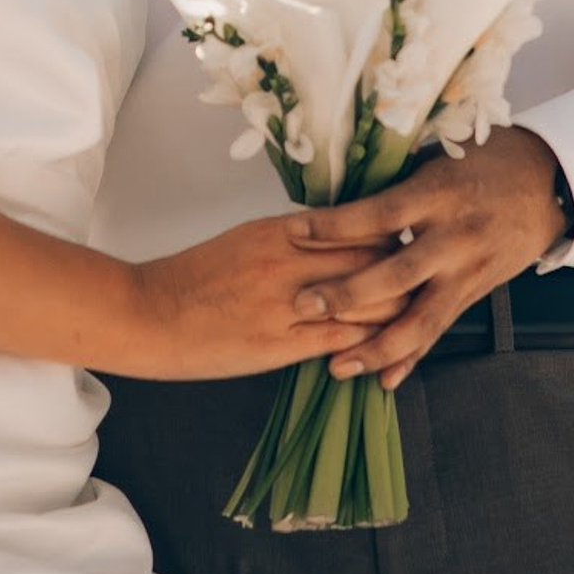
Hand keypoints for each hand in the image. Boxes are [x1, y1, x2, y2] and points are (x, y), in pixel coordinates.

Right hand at [120, 213, 389, 382]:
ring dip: (394, 309)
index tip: (406, 240)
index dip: (389, 233)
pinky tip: (385, 349)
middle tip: (423, 276)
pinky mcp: (280, 344)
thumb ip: (291, 238)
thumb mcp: (245, 240)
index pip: (356, 224)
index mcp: (279, 229)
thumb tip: (332, 238)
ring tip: (414, 314)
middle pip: (371, 259)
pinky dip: (368, 343)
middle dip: (403, 269)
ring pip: (365, 302)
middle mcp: (288, 260)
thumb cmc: (194, 276)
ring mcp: (286, 303)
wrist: (151, 312)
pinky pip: (340, 340)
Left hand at [294, 129, 567, 390]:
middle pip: (395, 275)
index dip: (336, 225)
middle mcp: (453, 238)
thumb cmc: (485, 156)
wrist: (549, 184)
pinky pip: (439, 331)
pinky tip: (384, 380)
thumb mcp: (439, 151)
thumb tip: (338, 184)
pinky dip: (412, 358)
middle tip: (301, 306)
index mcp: (438, 195)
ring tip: (335, 367)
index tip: (292, 229)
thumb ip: (396, 175)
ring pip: (419, 320)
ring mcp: (466, 272)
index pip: (379, 213)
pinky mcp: (475, 293)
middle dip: (347, 296)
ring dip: (376, 347)